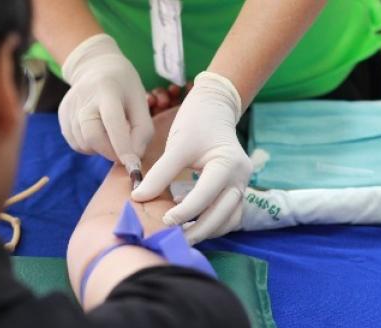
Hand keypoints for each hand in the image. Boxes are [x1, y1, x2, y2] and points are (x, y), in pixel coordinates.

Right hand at [59, 34, 153, 166]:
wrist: (96, 67)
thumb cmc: (124, 88)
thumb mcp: (141, 102)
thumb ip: (143, 130)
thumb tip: (134, 157)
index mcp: (107, 89)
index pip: (112, 121)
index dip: (122, 145)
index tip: (133, 164)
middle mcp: (84, 97)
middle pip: (92, 136)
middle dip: (111, 152)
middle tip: (124, 153)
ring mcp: (69, 107)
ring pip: (84, 144)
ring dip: (101, 149)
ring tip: (111, 133)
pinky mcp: (62, 116)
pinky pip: (77, 144)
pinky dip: (90, 146)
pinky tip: (98, 132)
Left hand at [132, 72, 252, 243]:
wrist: (215, 108)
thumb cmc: (196, 122)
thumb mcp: (177, 145)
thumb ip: (160, 173)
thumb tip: (138, 197)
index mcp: (229, 164)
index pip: (206, 196)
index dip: (185, 212)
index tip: (163, 221)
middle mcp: (241, 178)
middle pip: (222, 215)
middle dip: (198, 230)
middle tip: (173, 240)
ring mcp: (242, 185)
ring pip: (228, 220)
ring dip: (206, 231)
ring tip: (181, 237)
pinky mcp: (236, 190)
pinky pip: (228, 215)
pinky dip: (212, 224)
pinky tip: (191, 224)